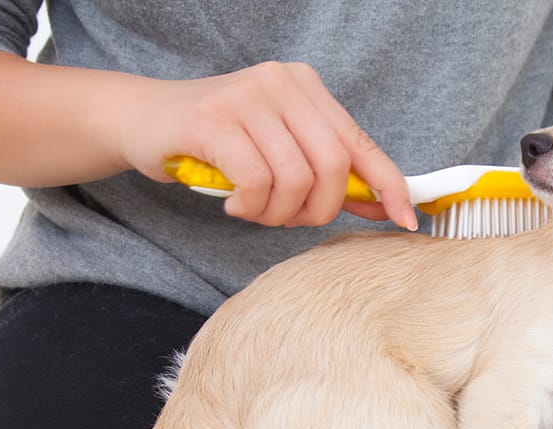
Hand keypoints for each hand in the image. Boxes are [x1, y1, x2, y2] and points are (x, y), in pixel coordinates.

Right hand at [120, 61, 416, 229]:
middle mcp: (282, 83)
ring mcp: (247, 97)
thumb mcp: (280, 150)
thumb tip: (382, 204)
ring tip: (256, 212)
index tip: (407, 220)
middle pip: (333, 166)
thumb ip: (327, 172)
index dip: (389, 186)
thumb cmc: (219, 143)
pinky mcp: (212, 119)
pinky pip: (255, 180)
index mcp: (307, 88)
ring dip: (277, 214)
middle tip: (290, 220)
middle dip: (318, 210)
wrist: (145, 121)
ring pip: (296, 179)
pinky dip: (249, 207)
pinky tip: (234, 205)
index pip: (361, 143)